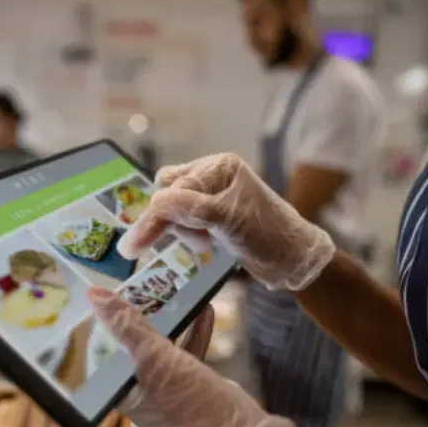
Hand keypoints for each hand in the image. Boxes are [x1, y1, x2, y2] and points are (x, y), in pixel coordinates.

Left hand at [87, 287, 298, 426]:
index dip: (109, 315)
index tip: (116, 287)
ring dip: (173, 316)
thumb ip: (126, 326)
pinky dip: (195, 329)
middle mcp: (138, 386)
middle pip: (133, 340)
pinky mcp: (192, 382)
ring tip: (178, 289)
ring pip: (164, 342)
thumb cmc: (189, 402)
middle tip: (152, 281)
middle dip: (144, 311)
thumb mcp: (153, 359)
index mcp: (119, 387)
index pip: (103, 344)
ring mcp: (167, 384)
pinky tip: (205, 309)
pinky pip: (188, 349)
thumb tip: (93, 295)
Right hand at [117, 153, 334, 290]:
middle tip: (182, 246)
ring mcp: (212, 196)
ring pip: (173, 209)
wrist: (293, 260)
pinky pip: (184, 221)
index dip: (158, 216)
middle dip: (171, 221)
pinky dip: (186, 235)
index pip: (173, 186)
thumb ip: (190, 209)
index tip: (134, 246)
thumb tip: (154, 203)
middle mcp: (213, 176)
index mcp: (219, 167)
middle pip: (169, 194)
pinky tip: (202, 246)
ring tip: (202, 246)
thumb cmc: (267, 234)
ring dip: (180, 230)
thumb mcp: (228, 219)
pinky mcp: (212, 216)